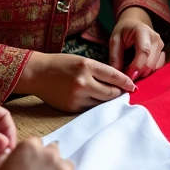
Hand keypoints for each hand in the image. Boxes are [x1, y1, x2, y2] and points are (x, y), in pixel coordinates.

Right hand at [16, 51, 135, 111]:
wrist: (37, 74)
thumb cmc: (60, 64)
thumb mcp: (81, 61)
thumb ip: (98, 71)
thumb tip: (117, 82)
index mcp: (86, 66)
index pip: (113, 75)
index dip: (125, 82)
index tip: (133, 86)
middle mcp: (83, 82)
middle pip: (110, 93)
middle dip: (118, 93)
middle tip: (124, 93)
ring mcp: (77, 96)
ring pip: (101, 102)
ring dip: (108, 100)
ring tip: (111, 97)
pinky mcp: (72, 107)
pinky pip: (90, 108)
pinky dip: (96, 105)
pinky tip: (96, 101)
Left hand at [109, 7, 164, 79]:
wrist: (135, 24)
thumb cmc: (124, 31)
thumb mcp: (114, 40)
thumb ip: (115, 56)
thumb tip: (118, 73)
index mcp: (143, 31)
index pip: (144, 51)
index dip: (136, 66)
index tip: (128, 76)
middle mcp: (155, 38)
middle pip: (150, 62)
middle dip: (138, 73)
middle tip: (127, 75)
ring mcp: (161, 45)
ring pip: (155, 67)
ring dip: (143, 73)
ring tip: (132, 70)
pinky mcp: (163, 52)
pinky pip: (158, 67)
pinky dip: (149, 72)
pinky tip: (140, 69)